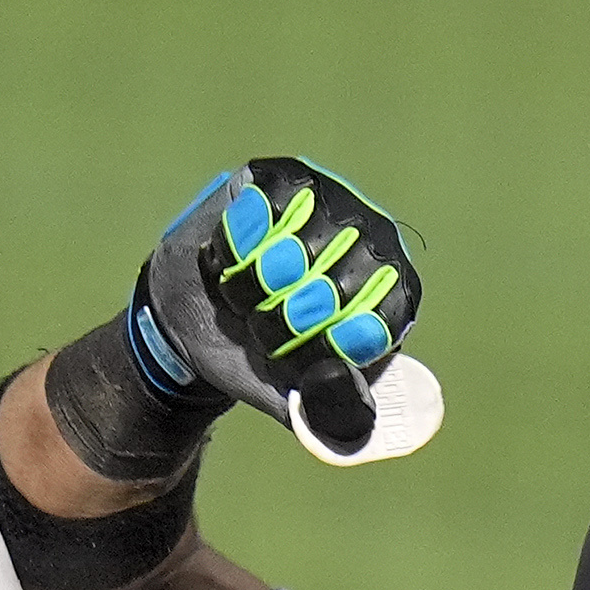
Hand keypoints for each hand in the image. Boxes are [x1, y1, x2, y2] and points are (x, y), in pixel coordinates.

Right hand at [131, 156, 439, 464]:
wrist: (197, 324)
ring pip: (290, 251)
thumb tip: (349, 399)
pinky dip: (232, 247)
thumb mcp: (292, 396)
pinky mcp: (283, 178)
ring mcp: (332, 202)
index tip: (292, 357)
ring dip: (250, 287)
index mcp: (392, 299)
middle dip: (279, 323)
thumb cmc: (255, 359)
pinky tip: (229, 258)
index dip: (319, 346)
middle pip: (330, 288)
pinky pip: (256, 214)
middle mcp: (373, 243)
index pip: (373, 322)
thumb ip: (328, 410)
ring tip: (243, 295)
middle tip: (260, 329)